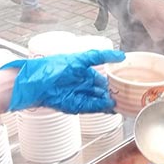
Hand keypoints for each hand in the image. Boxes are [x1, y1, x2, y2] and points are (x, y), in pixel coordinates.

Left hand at [0, 49, 124, 112]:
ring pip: (98, 101)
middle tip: (128, 95)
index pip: (104, 78)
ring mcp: (79, 96)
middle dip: (114, 93)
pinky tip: (110, 106)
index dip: (114, 80)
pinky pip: (91, 107)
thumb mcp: (81, 58)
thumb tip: (121, 56)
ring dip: (109, 102)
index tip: (127, 81)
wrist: (35, 83)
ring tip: (122, 103)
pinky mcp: (75, 106)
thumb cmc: (54, 67)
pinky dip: (100, 108)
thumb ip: (101, 56)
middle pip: (102, 91)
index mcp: (84, 72)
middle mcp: (82, 85)